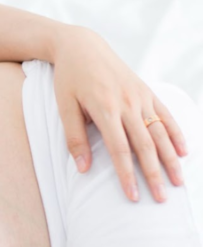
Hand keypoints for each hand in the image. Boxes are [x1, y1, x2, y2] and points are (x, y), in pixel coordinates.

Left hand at [52, 26, 188, 202]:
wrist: (82, 47)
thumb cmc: (69, 79)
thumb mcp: (64, 107)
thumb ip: (74, 138)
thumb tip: (83, 169)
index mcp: (105, 109)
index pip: (120, 150)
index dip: (127, 175)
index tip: (133, 196)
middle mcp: (128, 104)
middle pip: (145, 145)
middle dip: (154, 174)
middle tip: (161, 199)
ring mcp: (141, 97)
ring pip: (160, 133)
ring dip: (170, 160)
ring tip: (178, 182)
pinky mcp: (147, 91)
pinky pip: (166, 115)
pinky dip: (176, 134)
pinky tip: (183, 152)